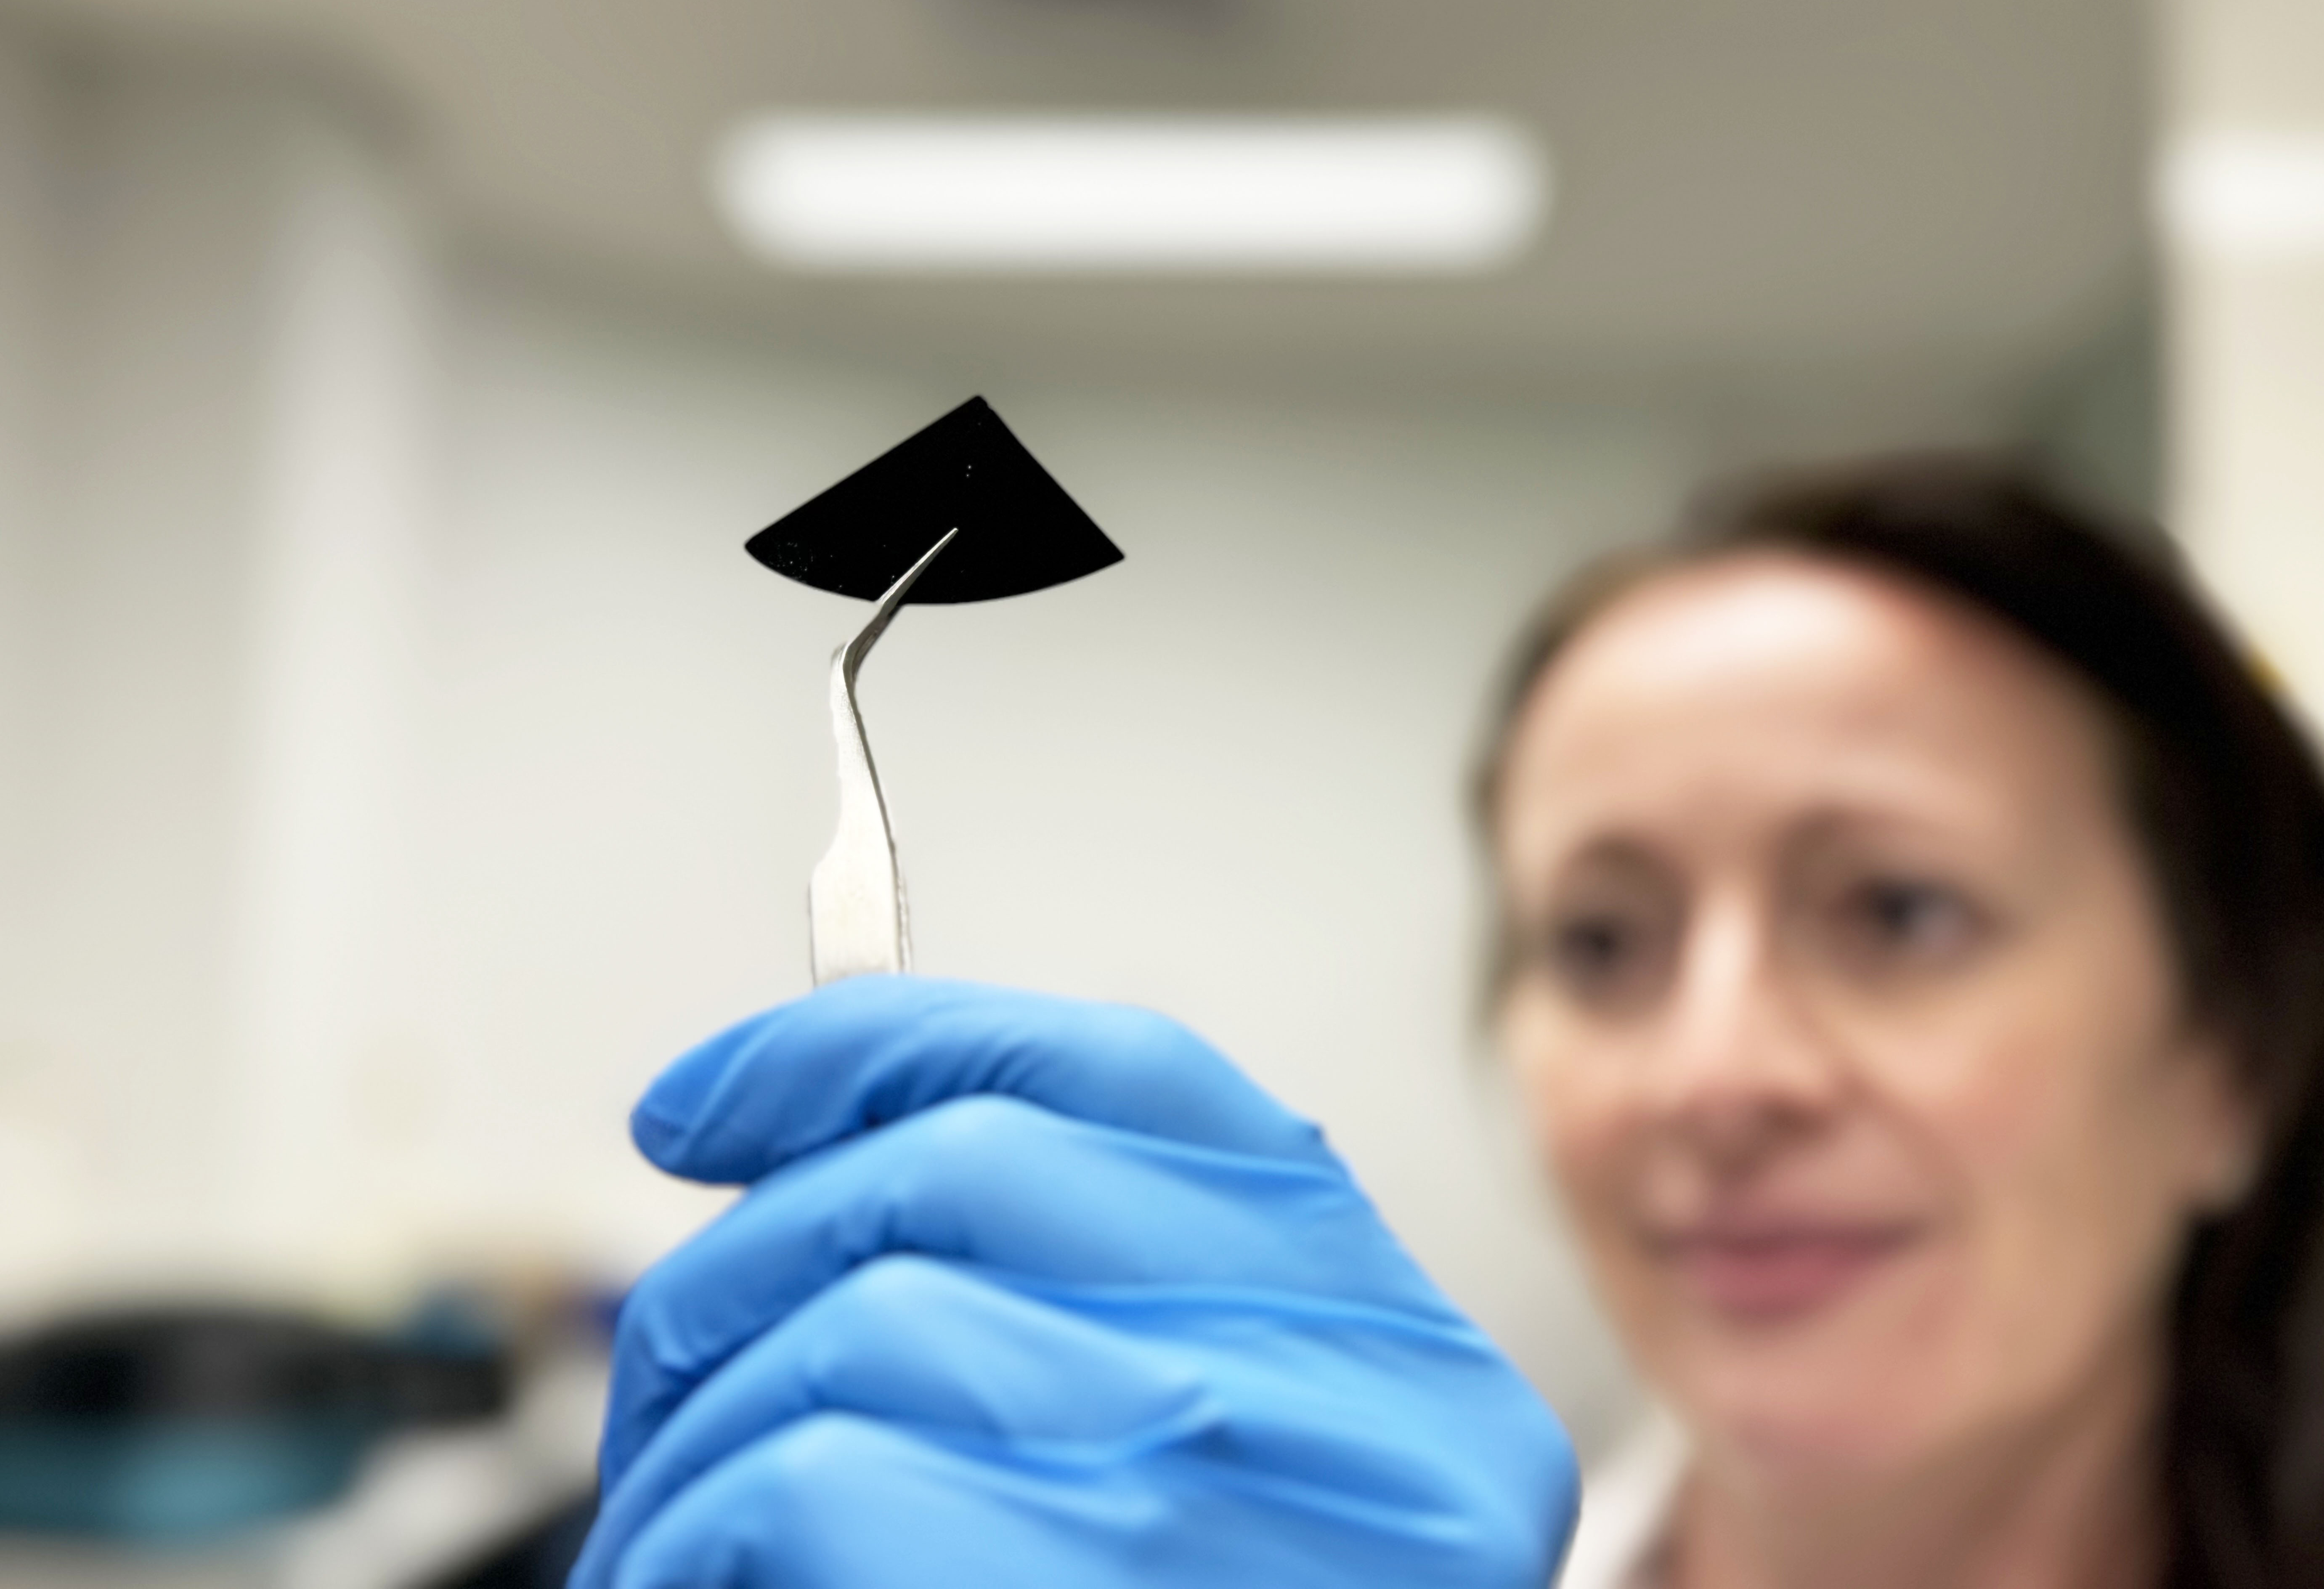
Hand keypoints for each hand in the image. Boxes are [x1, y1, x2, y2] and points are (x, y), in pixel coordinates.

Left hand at [571, 976, 1578, 1587]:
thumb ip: (1091, 1313)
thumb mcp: (1210, 1485)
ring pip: (854, 1323)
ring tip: (680, 1542)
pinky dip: (690, 1542)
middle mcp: (1354, 1416)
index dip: (880, 1048)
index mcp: (1394, 1359)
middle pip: (961, 1170)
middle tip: (669, 1379)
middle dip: (746, 1254)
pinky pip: (806, 1481)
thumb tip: (813, 1131)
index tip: (713, 1096)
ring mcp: (1225, 1524)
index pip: (1121, 1072)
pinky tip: (694, 1588)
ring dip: (696, 1436)